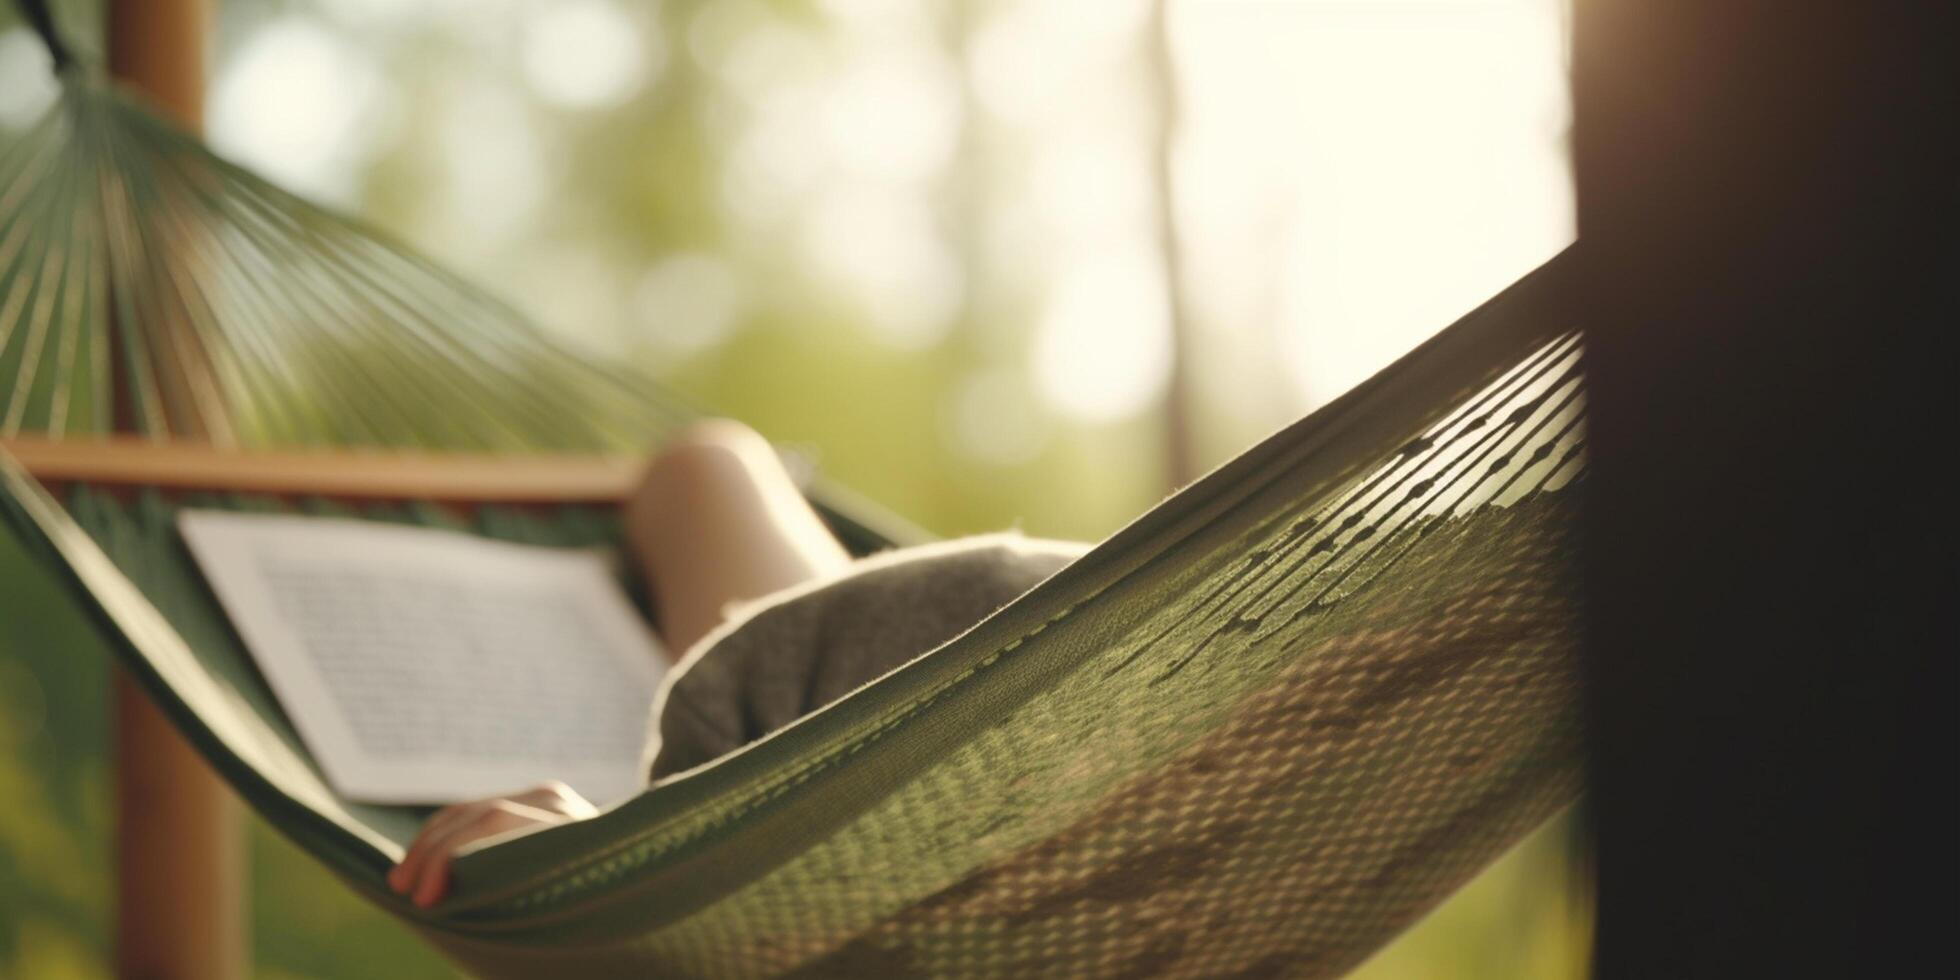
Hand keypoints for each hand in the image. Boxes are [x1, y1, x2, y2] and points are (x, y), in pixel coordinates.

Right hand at [387, 781, 595, 907]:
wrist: (638, 888)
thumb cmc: (600, 918)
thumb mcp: (565, 915)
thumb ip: (517, 901)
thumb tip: (449, 903)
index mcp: (574, 828)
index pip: (496, 820)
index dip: (449, 856)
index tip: (425, 902)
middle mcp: (563, 804)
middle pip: (481, 811)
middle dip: (431, 851)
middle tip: (400, 891)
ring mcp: (550, 799)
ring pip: (472, 809)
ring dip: (429, 842)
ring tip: (401, 881)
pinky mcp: (535, 802)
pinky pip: (479, 813)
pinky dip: (446, 837)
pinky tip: (424, 864)